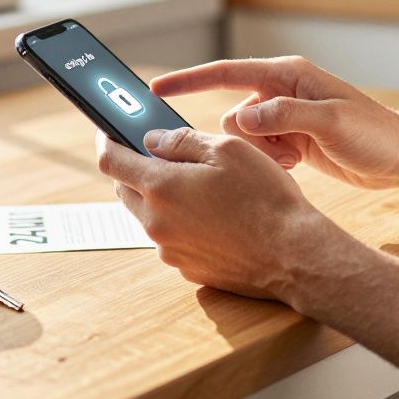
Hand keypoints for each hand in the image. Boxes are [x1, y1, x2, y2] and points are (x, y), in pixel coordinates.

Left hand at [95, 127, 341, 299]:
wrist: (293, 254)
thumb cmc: (266, 198)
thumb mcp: (227, 149)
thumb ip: (181, 141)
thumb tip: (152, 140)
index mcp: (161, 187)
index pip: (111, 161)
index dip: (105, 141)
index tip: (107, 131)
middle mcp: (157, 223)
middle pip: (125, 190)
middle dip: (135, 169)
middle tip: (161, 155)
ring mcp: (170, 250)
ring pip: (148, 215)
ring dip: (160, 197)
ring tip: (200, 186)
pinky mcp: (187, 268)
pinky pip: (171, 238)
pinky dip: (181, 223)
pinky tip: (214, 215)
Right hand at [151, 56, 398, 189]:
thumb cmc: (375, 134)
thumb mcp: (332, 123)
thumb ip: (285, 116)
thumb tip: (243, 118)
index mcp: (287, 75)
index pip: (226, 73)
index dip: (188, 80)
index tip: (155, 88)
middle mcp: (282, 91)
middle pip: (233, 115)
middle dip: (245, 140)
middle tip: (283, 152)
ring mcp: (285, 117)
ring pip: (243, 139)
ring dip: (261, 155)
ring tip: (295, 160)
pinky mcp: (290, 140)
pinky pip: (259, 153)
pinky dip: (272, 164)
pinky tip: (299, 166)